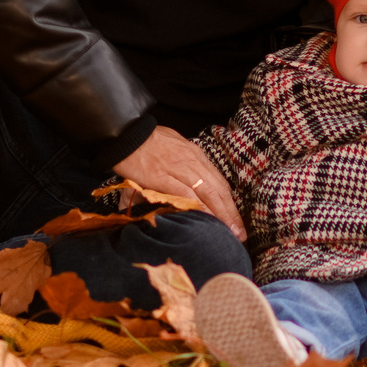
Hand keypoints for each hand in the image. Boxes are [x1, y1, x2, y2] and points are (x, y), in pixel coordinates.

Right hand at [114, 126, 244, 239]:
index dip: (229, 202)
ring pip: (206, 192)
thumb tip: (191, 182)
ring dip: (220, 214)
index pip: (219, 181)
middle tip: (240, 233)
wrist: (126, 133)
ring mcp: (177, 168)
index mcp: (195, 154)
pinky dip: (197, 206)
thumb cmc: (147, 141)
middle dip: (230, 212)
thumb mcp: (174, 146)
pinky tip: (206, 219)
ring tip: (229, 232)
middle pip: (218, 189)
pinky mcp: (161, 176)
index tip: (236, 219)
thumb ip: (185, 163)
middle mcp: (191, 161)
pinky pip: (184, 192)